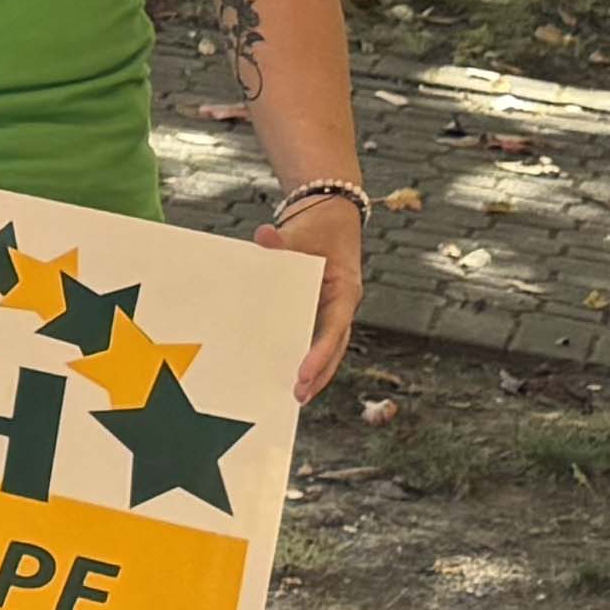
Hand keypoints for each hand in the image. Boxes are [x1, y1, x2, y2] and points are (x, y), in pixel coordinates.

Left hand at [259, 193, 364, 401]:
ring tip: (296, 394)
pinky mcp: (320, 306)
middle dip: (319, 372)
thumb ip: (283, 239)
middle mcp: (342, 303)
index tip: (304, 373)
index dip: (320, 353)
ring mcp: (332, 307)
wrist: (329, 213)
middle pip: (334, 345)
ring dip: (315, 369)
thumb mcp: (302, 230)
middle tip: (298, 395)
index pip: (335, 328)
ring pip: (327, 345)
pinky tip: (287, 368)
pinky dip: (303, 351)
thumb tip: (264, 237)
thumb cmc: (319, 224)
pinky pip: (313, 333)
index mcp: (345, 290)